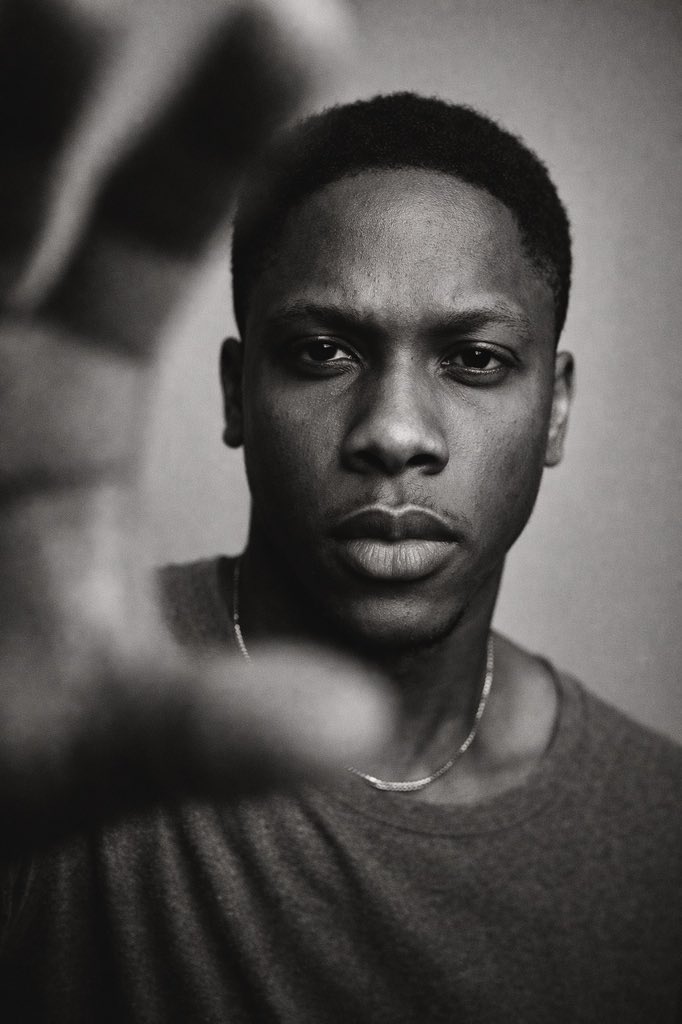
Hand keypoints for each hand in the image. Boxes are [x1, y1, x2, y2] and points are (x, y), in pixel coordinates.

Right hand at [0, 0, 391, 855]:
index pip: (135, 239)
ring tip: (40, 18)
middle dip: (37, 94)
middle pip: (7, 187)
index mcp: (54, 407)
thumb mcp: (107, 740)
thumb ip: (211, 729)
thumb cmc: (5, 748)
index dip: (206, 143)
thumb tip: (349, 728)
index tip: (298, 24)